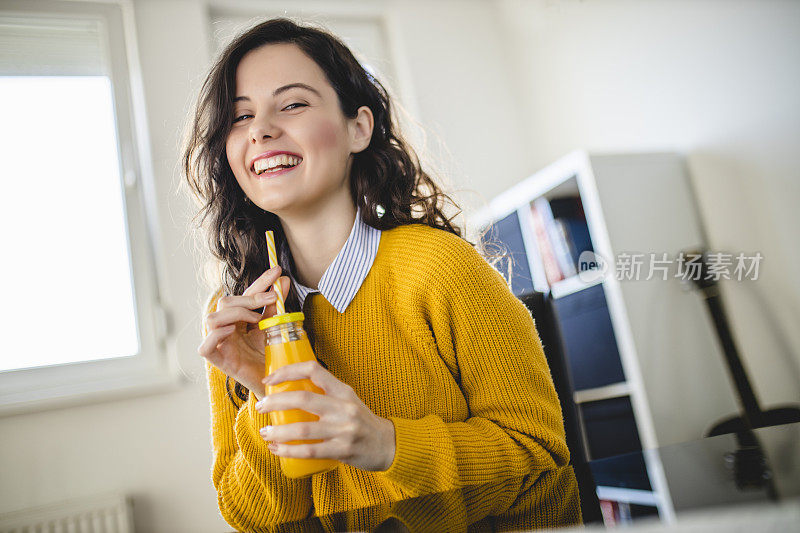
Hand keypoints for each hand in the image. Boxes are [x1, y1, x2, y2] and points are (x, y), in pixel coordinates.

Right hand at [198, 266, 290, 399]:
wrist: (275, 384)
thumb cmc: (272, 356)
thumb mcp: (275, 327)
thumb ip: (276, 306)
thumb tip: (283, 280)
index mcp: (240, 319)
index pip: (245, 295)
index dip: (260, 282)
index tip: (277, 270)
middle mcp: (227, 329)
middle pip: (225, 302)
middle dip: (249, 297)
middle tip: (272, 299)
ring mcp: (220, 345)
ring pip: (211, 318)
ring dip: (235, 313)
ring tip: (255, 319)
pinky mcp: (217, 362)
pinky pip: (205, 346)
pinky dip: (217, 335)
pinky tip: (234, 332)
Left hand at [256, 360, 396, 471]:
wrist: (387, 444)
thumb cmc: (360, 421)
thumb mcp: (347, 400)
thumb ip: (324, 394)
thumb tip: (287, 391)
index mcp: (343, 390)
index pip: (313, 369)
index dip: (287, 371)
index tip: (269, 380)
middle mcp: (344, 407)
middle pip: (303, 398)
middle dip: (275, 402)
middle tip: (260, 406)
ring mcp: (344, 429)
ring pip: (303, 429)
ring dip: (278, 431)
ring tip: (265, 432)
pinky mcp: (343, 450)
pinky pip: (310, 451)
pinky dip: (289, 451)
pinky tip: (276, 449)